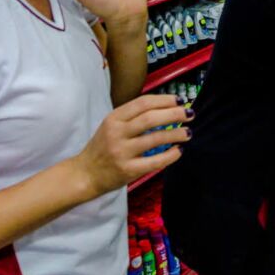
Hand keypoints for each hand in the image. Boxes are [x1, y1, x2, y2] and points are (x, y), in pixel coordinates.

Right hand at [73, 95, 191, 195]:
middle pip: (150, 118)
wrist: (84, 174)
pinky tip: (179, 150)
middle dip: (174, 114)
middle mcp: (116, 133)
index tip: (180, 100)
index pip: (143, 103)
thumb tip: (166, 107)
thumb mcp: (112, 125)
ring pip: (155, 139)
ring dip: (176, 134)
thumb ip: (133, 116)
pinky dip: (171, 155)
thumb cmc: (103, 147)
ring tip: (188, 132)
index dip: (165, 100)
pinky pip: (155, 161)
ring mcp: (122, 152)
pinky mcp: (128, 170)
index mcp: (114, 118)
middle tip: (189, 114)